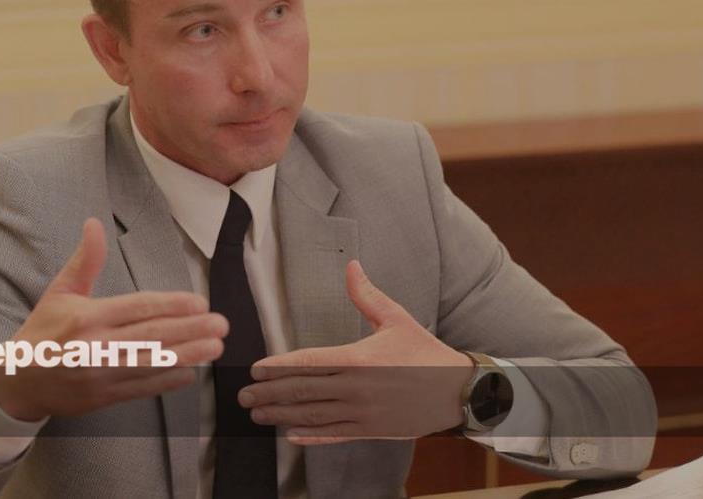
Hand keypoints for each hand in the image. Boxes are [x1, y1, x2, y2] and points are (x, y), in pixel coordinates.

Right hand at [0, 218, 227, 420]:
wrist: (17, 381)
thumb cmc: (42, 332)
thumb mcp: (60, 291)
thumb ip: (85, 260)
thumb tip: (94, 223)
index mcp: (87, 316)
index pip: (137, 307)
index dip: (171, 305)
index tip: (200, 303)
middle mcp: (96, 346)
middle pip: (152, 336)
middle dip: (191, 330)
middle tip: (221, 325)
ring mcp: (101, 374)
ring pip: (152, 363)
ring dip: (188, 356)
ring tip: (215, 348)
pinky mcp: (103, 397)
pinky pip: (142, 388)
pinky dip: (167, 380)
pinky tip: (190, 372)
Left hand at [237, 260, 472, 444]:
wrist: (459, 391)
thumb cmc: (425, 352)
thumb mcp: (397, 318)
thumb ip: (367, 295)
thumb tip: (351, 265)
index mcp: (359, 358)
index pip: (308, 362)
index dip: (278, 367)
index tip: (255, 370)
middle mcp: (356, 388)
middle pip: (303, 391)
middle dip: (269, 394)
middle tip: (244, 396)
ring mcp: (363, 414)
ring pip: (313, 415)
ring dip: (281, 415)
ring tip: (257, 414)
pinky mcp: (372, 432)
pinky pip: (334, 435)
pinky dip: (310, 436)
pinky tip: (291, 435)